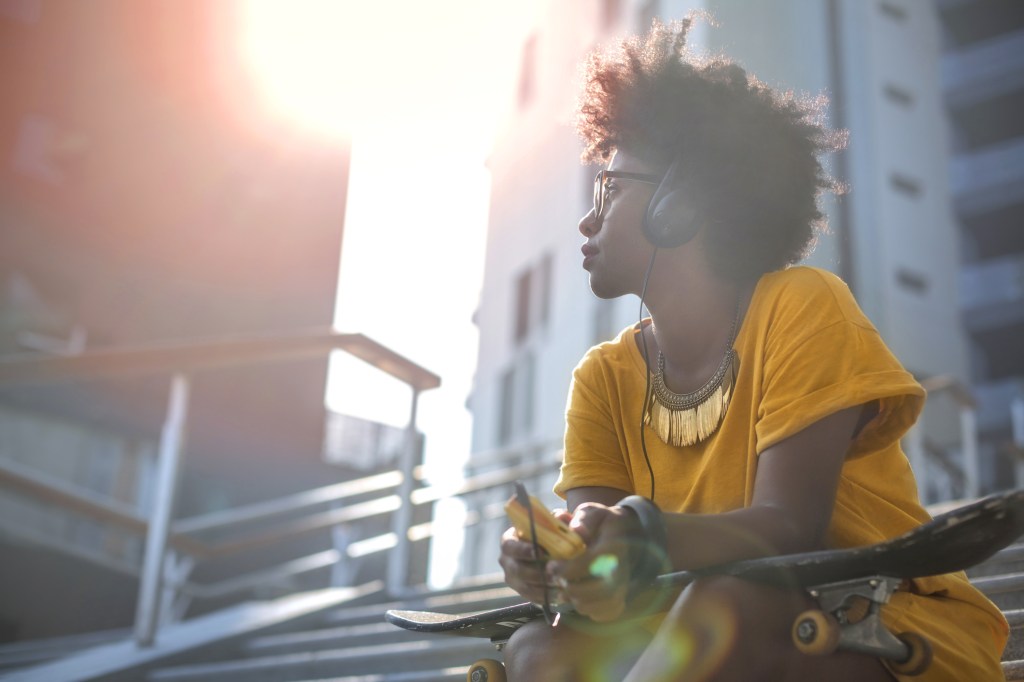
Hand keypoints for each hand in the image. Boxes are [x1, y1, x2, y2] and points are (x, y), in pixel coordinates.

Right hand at [498, 508, 574, 603]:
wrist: (553, 548)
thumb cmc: (551, 531)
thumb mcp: (554, 521)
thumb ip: (558, 518)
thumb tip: (562, 517)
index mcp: (509, 540)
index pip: (509, 546)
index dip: (523, 550)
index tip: (540, 552)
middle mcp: (507, 560)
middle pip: (516, 570)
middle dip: (536, 574)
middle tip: (554, 575)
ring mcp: (513, 578)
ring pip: (525, 588)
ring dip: (543, 589)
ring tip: (560, 587)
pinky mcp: (523, 592)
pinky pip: (533, 598)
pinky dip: (546, 598)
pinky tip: (561, 595)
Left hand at [546, 503, 641, 621]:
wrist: (623, 532)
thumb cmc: (602, 522)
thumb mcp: (592, 512)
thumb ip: (583, 520)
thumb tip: (577, 533)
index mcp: (614, 544)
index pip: (594, 561)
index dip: (570, 568)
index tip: (552, 566)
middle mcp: (622, 566)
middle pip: (602, 588)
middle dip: (574, 588)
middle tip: (557, 581)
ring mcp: (623, 583)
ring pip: (605, 602)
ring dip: (580, 602)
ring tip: (564, 591)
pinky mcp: (620, 595)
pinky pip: (609, 612)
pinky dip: (591, 611)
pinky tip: (577, 601)